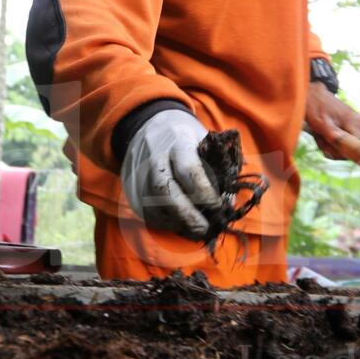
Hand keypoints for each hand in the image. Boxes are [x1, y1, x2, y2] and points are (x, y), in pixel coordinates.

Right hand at [119, 106, 222, 236]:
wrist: (150, 128)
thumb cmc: (187, 140)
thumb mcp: (207, 142)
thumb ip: (221, 168)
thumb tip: (228, 202)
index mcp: (178, 141)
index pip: (189, 171)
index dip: (205, 193)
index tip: (219, 206)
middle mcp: (154, 157)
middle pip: (166, 192)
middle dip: (189, 216)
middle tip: (206, 229)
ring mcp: (138, 174)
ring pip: (155, 207)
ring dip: (178, 224)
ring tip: (197, 230)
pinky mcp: (131, 190)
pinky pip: (148, 214)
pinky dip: (166, 224)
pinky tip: (182, 225)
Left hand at [305, 82, 359, 154]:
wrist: (312, 94)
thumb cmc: (315, 106)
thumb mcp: (321, 123)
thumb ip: (333, 136)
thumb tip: (342, 148)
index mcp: (356, 123)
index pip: (354, 149)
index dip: (339, 152)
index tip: (326, 148)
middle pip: (349, 147)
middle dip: (332, 147)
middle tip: (319, 138)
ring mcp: (356, 124)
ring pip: (344, 144)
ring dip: (329, 143)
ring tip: (319, 133)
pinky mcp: (350, 125)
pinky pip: (342, 139)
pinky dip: (330, 139)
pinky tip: (323, 132)